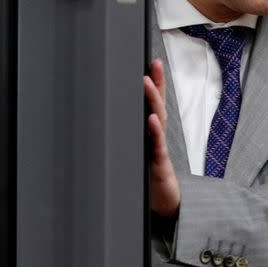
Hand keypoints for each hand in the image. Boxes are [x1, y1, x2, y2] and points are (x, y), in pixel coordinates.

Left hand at [144, 59, 180, 218]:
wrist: (163, 204)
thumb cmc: (149, 176)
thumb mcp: (138, 152)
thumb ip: (129, 136)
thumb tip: (104, 116)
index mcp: (150, 131)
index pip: (155, 102)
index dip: (156, 82)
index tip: (154, 62)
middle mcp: (156, 136)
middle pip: (157, 105)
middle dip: (156, 84)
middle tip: (151, 66)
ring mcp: (158, 149)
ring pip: (157, 121)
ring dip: (153, 101)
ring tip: (146, 82)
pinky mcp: (158, 165)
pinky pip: (157, 146)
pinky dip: (154, 132)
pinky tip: (150, 119)